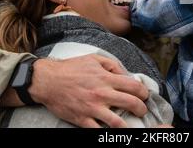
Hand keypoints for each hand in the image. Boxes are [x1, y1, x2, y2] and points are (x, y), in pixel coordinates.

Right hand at [28, 54, 148, 127]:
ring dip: (128, 126)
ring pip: (117, 122)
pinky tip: (112, 132)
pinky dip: (107, 133)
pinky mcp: (82, 119)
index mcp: (106, 78)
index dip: (144, 92)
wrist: (48, 80)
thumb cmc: (71, 68)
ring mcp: (92, 108)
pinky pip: (98, 131)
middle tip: (142, 110)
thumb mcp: (94, 59)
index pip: (134, 86)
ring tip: (131, 125)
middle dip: (141, 109)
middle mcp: (102, 93)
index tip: (144, 95)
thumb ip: (112, 65)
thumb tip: (126, 74)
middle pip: (131, 104)